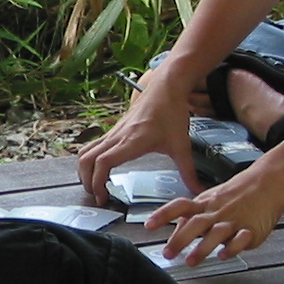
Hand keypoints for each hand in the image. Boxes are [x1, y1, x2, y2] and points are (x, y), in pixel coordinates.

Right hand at [78, 61, 202, 197]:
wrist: (166, 86)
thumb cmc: (172, 112)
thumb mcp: (182, 146)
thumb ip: (189, 172)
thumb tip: (198, 192)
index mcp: (132, 141)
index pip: (104, 162)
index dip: (98, 181)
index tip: (103, 197)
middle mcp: (118, 136)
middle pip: (87, 159)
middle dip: (86, 180)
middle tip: (97, 196)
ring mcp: (114, 132)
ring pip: (86, 151)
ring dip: (85, 169)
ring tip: (94, 184)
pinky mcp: (114, 129)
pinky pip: (94, 145)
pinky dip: (90, 159)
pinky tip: (101, 169)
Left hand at [152, 166, 283, 261]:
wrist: (269, 181)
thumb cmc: (238, 192)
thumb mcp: (212, 199)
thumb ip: (194, 215)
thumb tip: (174, 230)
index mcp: (205, 203)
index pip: (180, 206)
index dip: (163, 215)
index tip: (148, 225)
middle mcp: (217, 212)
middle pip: (196, 223)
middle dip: (180, 239)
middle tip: (168, 253)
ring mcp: (234, 220)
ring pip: (217, 233)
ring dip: (203, 248)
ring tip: (191, 261)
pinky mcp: (252, 230)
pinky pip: (242, 239)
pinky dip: (233, 247)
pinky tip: (224, 255)